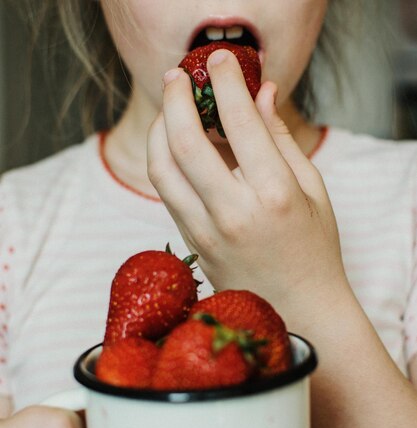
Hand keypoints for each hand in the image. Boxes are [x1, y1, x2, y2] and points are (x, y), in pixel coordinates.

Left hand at [148, 49, 349, 330]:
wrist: (299, 310)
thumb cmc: (313, 251)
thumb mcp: (312, 191)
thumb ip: (281, 140)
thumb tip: (261, 93)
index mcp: (274, 195)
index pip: (239, 122)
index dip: (225, 82)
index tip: (220, 63)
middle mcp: (234, 213)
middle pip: (184, 142)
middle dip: (176, 98)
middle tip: (179, 77)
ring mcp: (206, 233)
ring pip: (162, 169)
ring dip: (159, 129)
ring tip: (171, 109)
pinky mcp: (191, 245)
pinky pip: (168, 193)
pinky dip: (165, 160)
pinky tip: (175, 145)